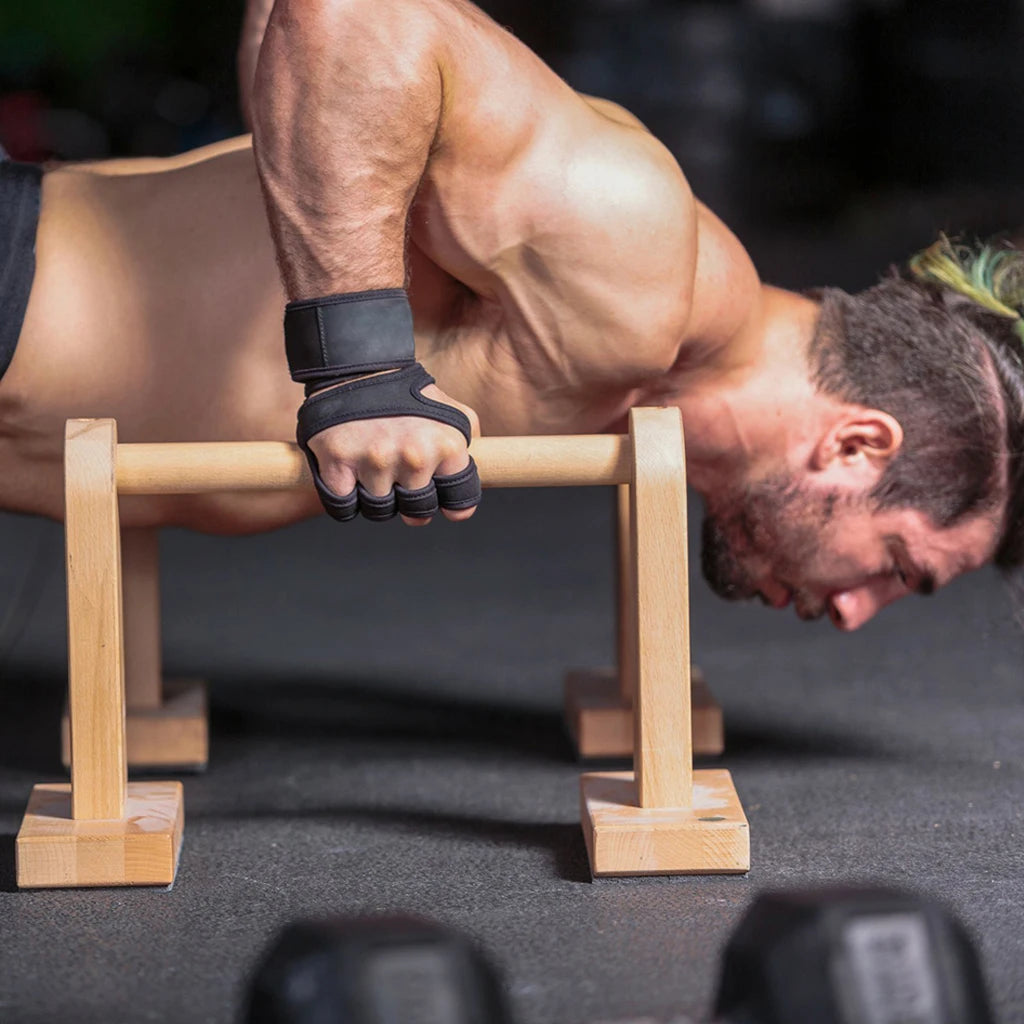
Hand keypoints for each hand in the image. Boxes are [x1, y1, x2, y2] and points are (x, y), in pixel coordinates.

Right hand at [306, 383, 479, 525]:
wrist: (356, 368)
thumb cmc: (405, 395)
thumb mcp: (452, 411)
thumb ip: (469, 444)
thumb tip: (473, 483)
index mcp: (447, 445)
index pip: (459, 503)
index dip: (450, 505)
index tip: (440, 499)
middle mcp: (414, 456)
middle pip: (417, 513)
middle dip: (410, 504)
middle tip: (400, 480)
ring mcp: (375, 461)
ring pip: (379, 511)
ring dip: (375, 498)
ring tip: (373, 470)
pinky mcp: (337, 464)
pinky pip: (344, 507)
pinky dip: (345, 499)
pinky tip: (348, 476)